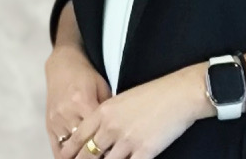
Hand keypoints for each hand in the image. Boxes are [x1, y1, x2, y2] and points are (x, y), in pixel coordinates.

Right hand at [45, 44, 111, 157]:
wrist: (62, 66)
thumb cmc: (86, 76)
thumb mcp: (102, 88)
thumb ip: (108, 111)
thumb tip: (118, 132)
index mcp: (83, 101)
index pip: (96, 131)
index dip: (107, 144)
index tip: (116, 151)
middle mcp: (67, 113)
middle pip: (82, 142)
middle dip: (95, 153)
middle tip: (107, 156)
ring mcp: (55, 121)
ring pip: (69, 148)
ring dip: (81, 156)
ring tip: (93, 158)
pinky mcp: (48, 125)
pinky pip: (56, 148)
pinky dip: (66, 156)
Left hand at [59, 64, 206, 158]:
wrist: (180, 93)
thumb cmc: (155, 93)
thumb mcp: (124, 99)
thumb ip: (108, 116)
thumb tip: (100, 131)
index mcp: (104, 112)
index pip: (78, 137)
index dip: (68, 152)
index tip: (65, 158)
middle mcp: (111, 127)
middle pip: (87, 155)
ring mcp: (127, 140)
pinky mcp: (144, 151)